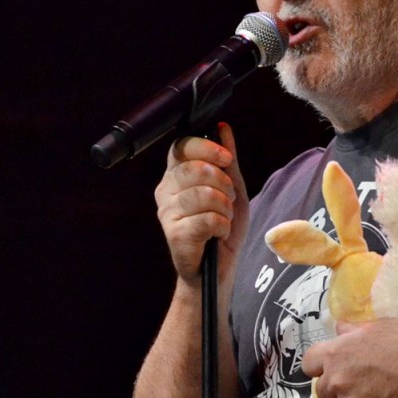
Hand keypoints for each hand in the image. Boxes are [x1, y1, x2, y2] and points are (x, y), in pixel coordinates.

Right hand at [154, 123, 248, 282]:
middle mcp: (165, 191)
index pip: (182, 147)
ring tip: (223, 219)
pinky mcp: (174, 234)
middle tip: (228, 200)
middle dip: (223, 183)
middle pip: (195, 169)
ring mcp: (166, 213)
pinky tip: (217, 234)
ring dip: (225, 208)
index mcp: (176, 175)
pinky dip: (221, 226)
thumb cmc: (222, 228)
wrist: (219, 269)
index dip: (206, 148)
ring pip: (204, 194)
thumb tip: (223, 128)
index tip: (226, 158)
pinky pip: (207, 219)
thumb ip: (227, 160)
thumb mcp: (232, 189)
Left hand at [301, 319, 397, 397]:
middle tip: (356, 382)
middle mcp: (338, 381)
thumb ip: (351, 331)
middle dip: (336, 387)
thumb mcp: (376, 326)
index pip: (307, 364)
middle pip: (322, 391)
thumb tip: (339, 330)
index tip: (332, 366)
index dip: (319, 365)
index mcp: (335, 354)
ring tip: (371, 397)